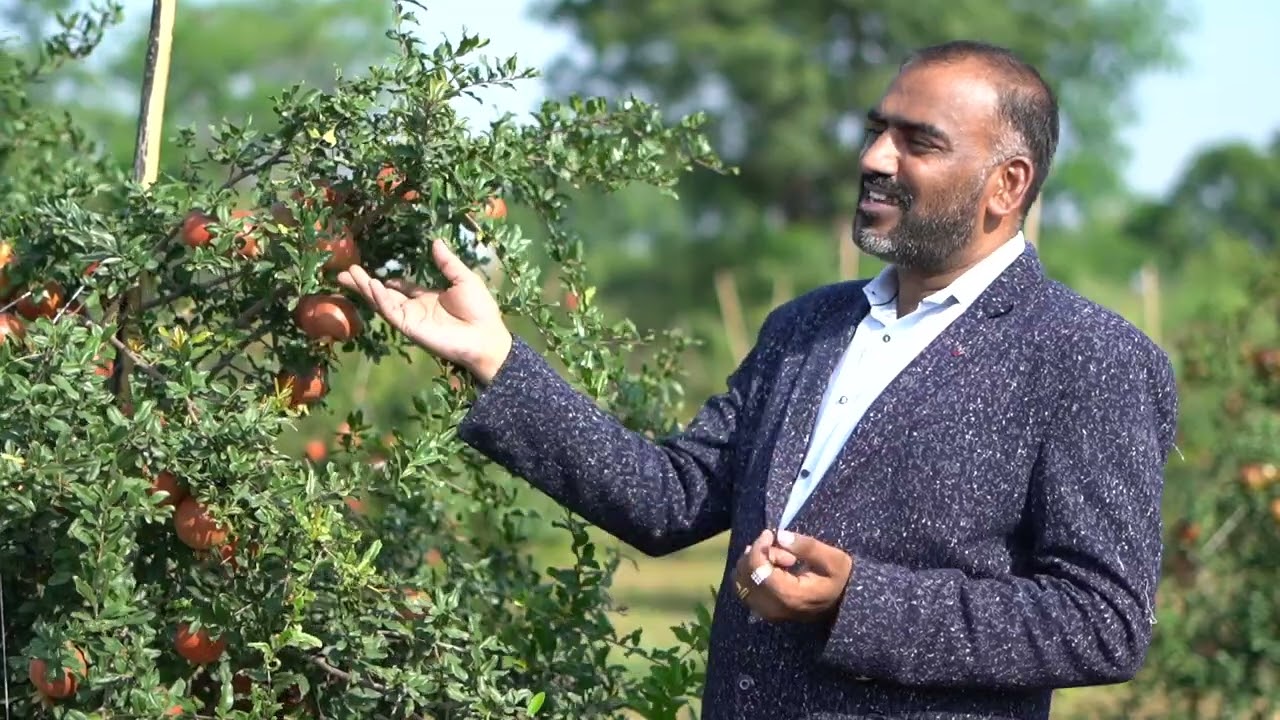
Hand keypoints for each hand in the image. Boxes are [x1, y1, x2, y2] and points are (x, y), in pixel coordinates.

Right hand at [337, 238, 512, 383]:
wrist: (486, 337)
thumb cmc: (480, 310)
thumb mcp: (464, 279)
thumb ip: (447, 263)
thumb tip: (436, 241)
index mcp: (427, 298)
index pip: (401, 289)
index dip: (386, 282)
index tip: (371, 274)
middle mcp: (415, 309)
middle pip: (383, 294)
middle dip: (363, 284)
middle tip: (344, 272)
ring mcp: (411, 319)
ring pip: (381, 302)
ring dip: (365, 288)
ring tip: (349, 275)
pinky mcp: (410, 328)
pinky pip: (391, 312)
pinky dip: (380, 299)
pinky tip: (372, 286)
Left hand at [732, 529, 853, 622]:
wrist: (842, 604)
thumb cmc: (840, 580)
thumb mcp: (833, 559)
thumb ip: (807, 546)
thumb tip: (780, 535)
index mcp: (789, 596)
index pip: (758, 570)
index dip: (759, 547)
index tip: (770, 533)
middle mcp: (772, 608)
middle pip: (746, 574)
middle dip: (759, 554)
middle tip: (786, 551)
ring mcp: (765, 612)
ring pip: (741, 580)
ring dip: (755, 562)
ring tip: (783, 560)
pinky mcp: (762, 610)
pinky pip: (743, 587)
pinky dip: (752, 572)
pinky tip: (773, 568)